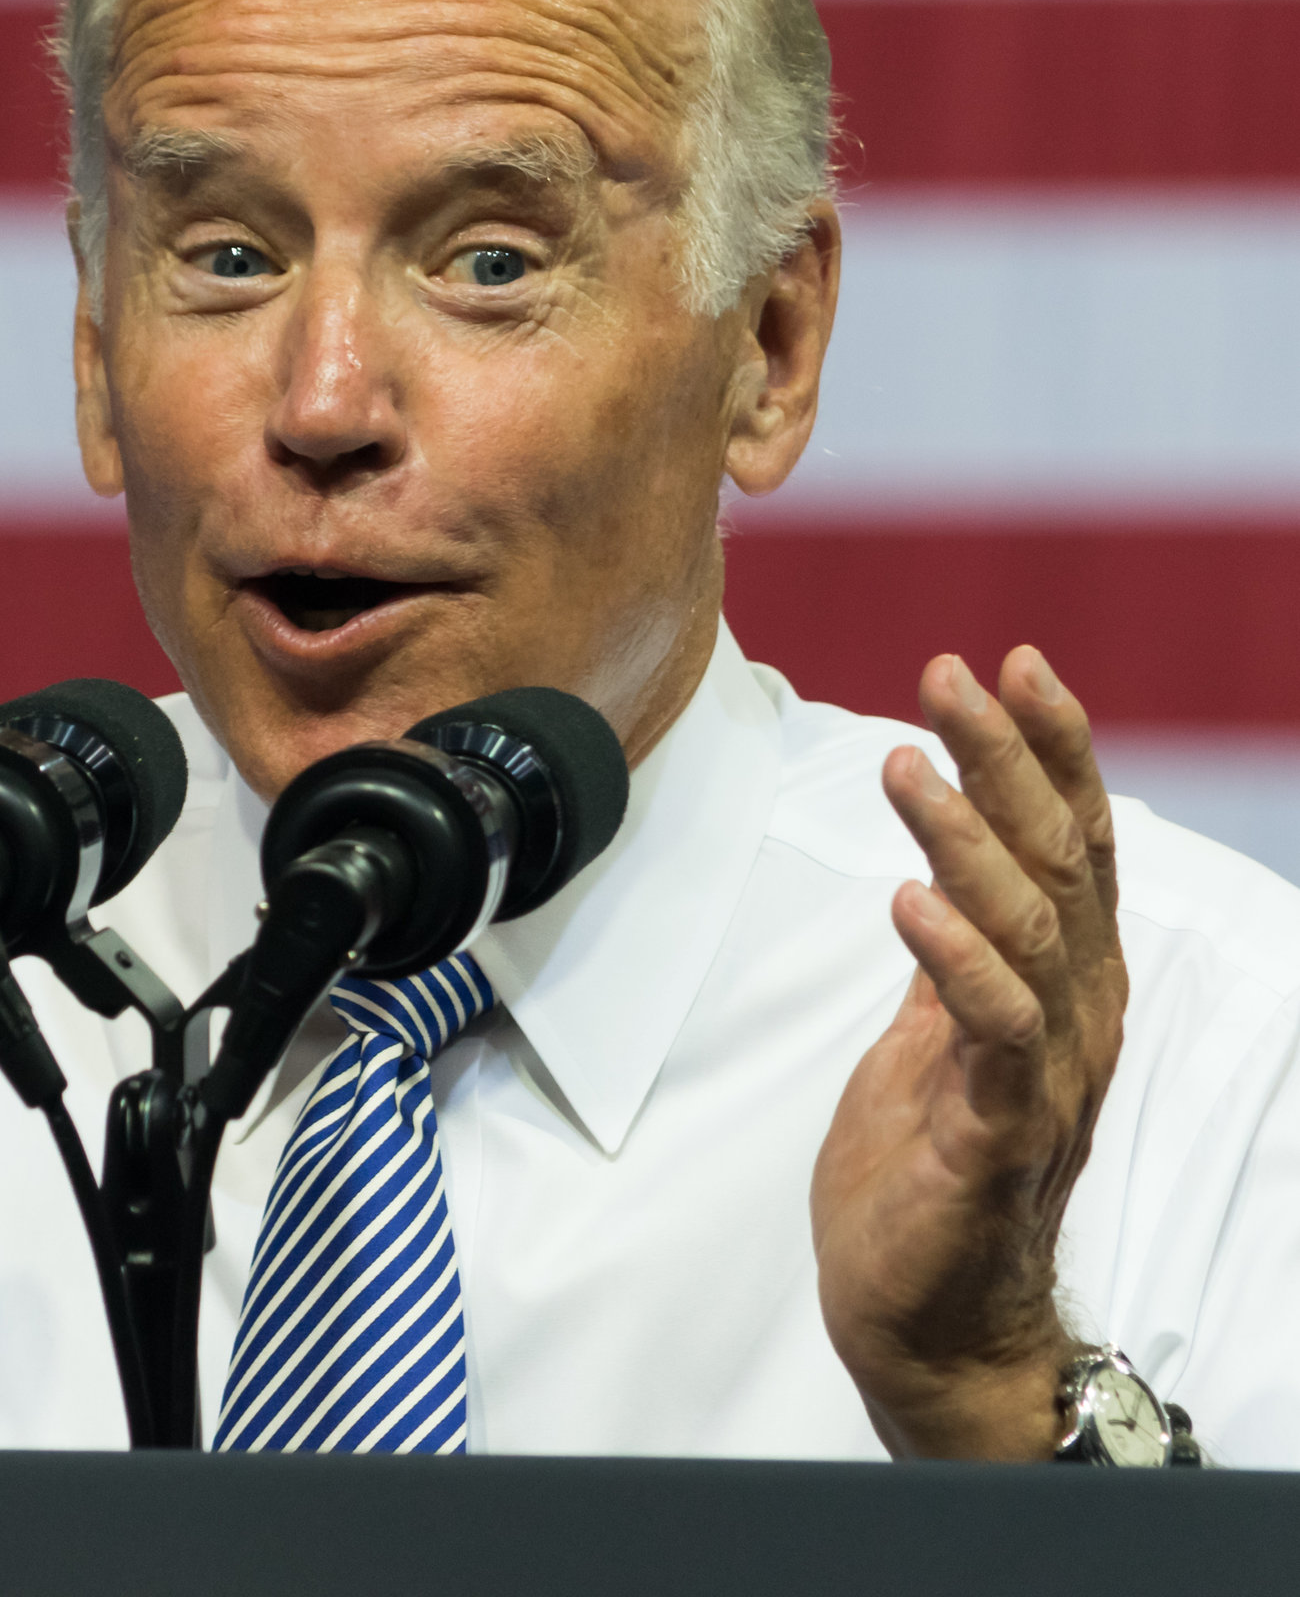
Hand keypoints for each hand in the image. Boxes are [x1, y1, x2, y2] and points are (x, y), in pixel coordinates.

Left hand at [811, 646, 1126, 1459]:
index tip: (1009, 661)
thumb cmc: (927, 1172)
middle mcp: (1073, 1017)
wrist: (925, 1319)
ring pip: (1027, 931)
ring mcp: (1042, 1075)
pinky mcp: (996, 1134)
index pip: (1072, 844)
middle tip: (951, 674)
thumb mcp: (933, 1035)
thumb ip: (955, 957)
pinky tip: (908, 903)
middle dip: (1007, 758)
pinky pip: (993, 1032)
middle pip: (1058, 863)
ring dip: (966, 840)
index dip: (1050, 750)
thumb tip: (938, 870)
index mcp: (1062, 985)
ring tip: (907, 766)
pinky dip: (957, 960)